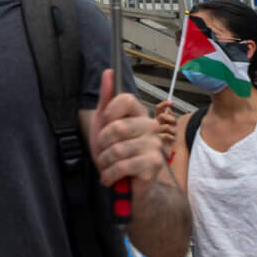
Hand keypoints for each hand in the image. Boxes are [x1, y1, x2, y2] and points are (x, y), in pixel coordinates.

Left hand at [86, 71, 166, 191]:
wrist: (127, 184)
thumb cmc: (115, 152)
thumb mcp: (103, 123)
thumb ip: (106, 97)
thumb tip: (108, 72)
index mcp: (139, 114)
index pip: (125, 98)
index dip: (109, 112)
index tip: (104, 123)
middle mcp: (150, 126)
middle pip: (117, 127)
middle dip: (102, 144)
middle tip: (103, 152)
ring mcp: (154, 145)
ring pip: (117, 149)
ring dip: (104, 162)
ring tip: (107, 166)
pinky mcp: (154, 164)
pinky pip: (122, 166)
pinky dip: (109, 174)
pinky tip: (110, 177)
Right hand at [153, 100, 179, 155]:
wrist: (167, 150)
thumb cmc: (169, 139)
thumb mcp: (171, 126)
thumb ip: (169, 117)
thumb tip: (169, 109)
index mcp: (157, 119)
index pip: (159, 108)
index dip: (165, 104)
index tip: (172, 103)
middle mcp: (155, 124)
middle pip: (162, 116)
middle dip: (171, 119)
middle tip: (174, 123)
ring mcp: (155, 131)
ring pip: (165, 126)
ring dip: (172, 130)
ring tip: (173, 135)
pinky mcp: (156, 139)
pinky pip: (165, 135)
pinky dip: (171, 137)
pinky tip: (171, 139)